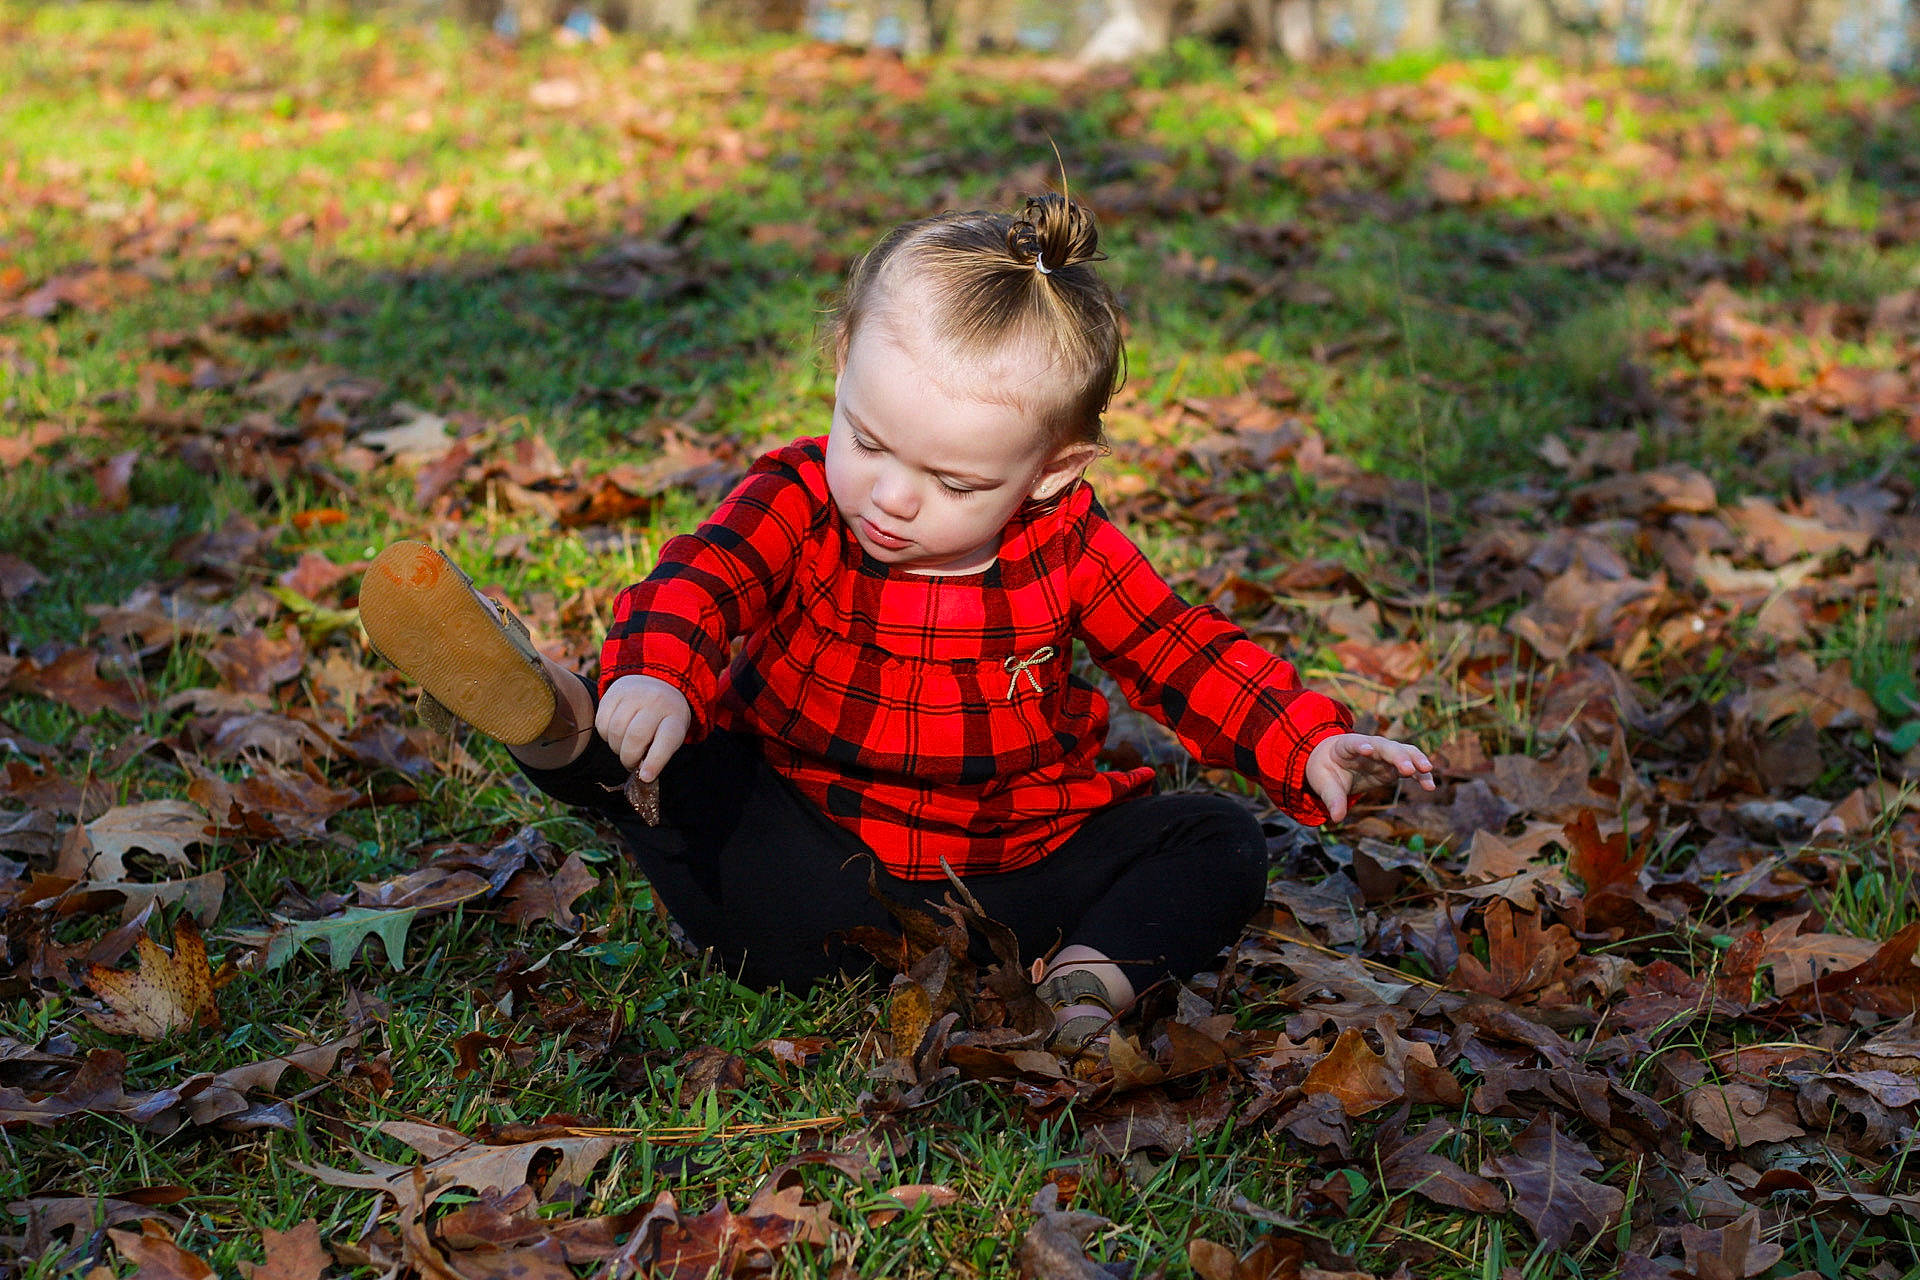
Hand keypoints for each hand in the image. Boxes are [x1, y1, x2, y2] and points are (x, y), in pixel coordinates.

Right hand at [595, 675, 691, 779]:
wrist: (658, 681)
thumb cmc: (665, 718)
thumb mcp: (672, 732)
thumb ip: (659, 752)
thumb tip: (642, 774)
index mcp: (675, 716)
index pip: (666, 740)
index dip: (655, 762)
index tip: (646, 777)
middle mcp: (656, 702)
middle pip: (636, 736)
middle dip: (629, 758)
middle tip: (631, 763)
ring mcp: (634, 694)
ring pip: (615, 730)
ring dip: (616, 747)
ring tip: (624, 747)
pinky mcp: (614, 692)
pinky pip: (601, 722)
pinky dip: (605, 735)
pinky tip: (616, 733)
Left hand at [1304, 733, 1434, 822]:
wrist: (1333, 763)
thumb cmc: (1327, 770)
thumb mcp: (1323, 784)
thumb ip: (1332, 798)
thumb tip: (1336, 818)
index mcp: (1346, 746)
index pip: (1354, 743)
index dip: (1361, 745)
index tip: (1367, 750)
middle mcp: (1369, 746)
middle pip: (1385, 746)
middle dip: (1397, 756)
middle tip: (1409, 769)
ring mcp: (1383, 755)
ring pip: (1403, 751)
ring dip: (1416, 759)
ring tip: (1427, 771)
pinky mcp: (1392, 766)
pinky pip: (1410, 767)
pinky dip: (1420, 774)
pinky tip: (1429, 786)